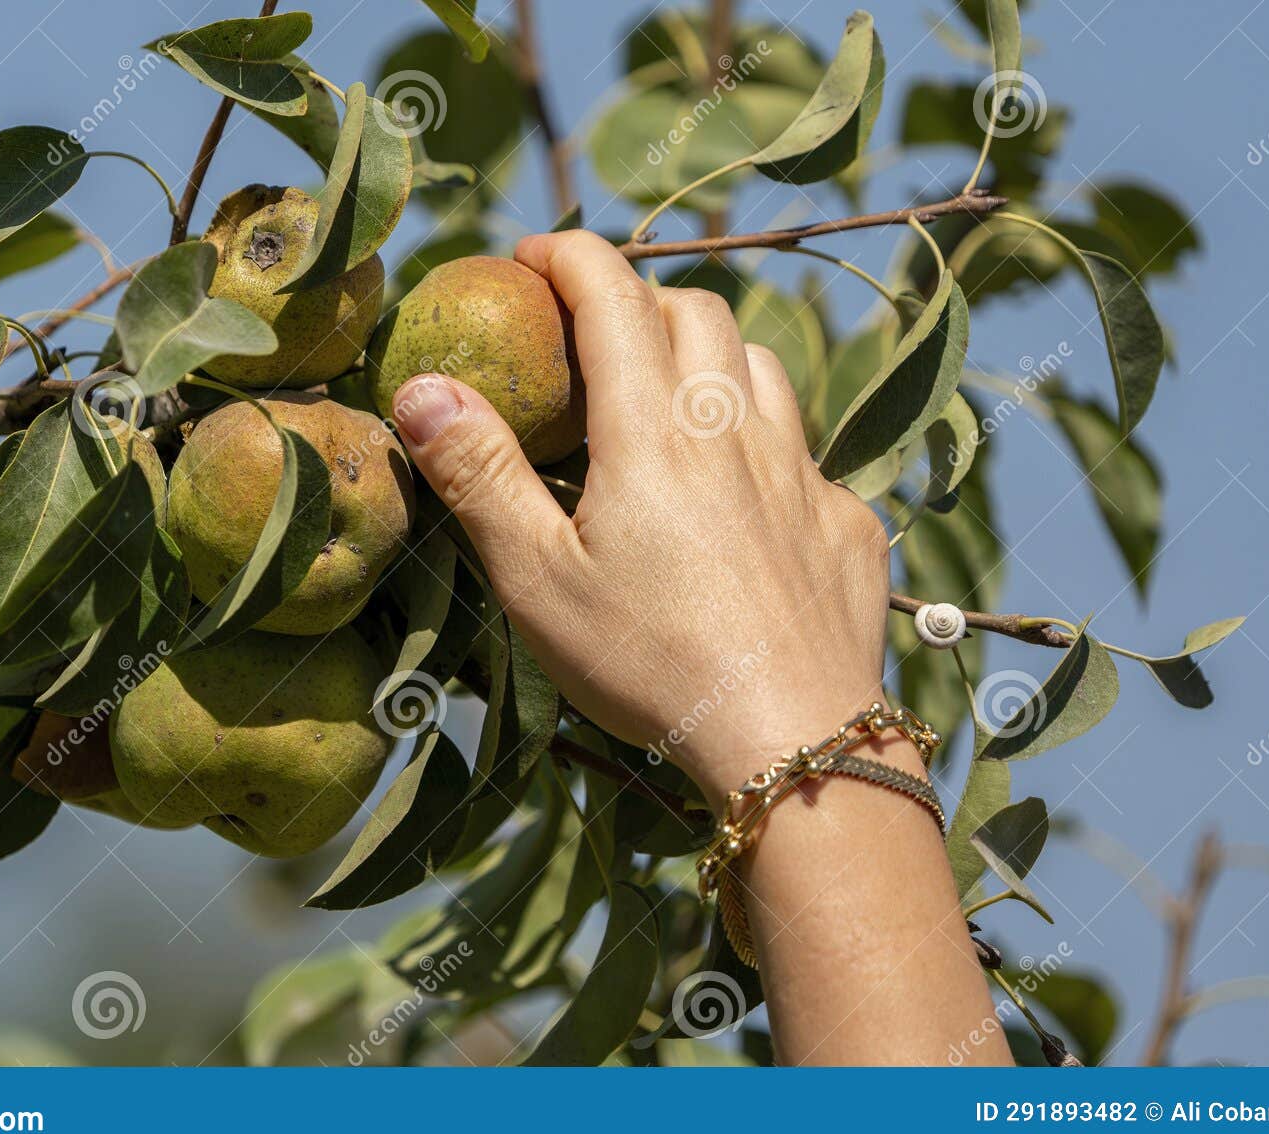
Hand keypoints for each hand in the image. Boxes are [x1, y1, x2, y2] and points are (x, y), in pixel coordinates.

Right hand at [389, 231, 899, 803]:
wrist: (793, 743)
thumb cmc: (649, 665)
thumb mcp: (538, 580)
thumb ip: (481, 476)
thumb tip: (422, 387)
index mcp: (655, 431)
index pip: (612, 292)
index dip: (567, 256)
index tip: (529, 257)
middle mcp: (736, 430)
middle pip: (695, 309)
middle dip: (638, 296)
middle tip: (592, 334)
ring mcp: (803, 474)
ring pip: (761, 367)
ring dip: (710, 354)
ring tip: (671, 398)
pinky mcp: (845, 522)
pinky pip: (805, 451)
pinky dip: (762, 443)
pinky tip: (741, 501)